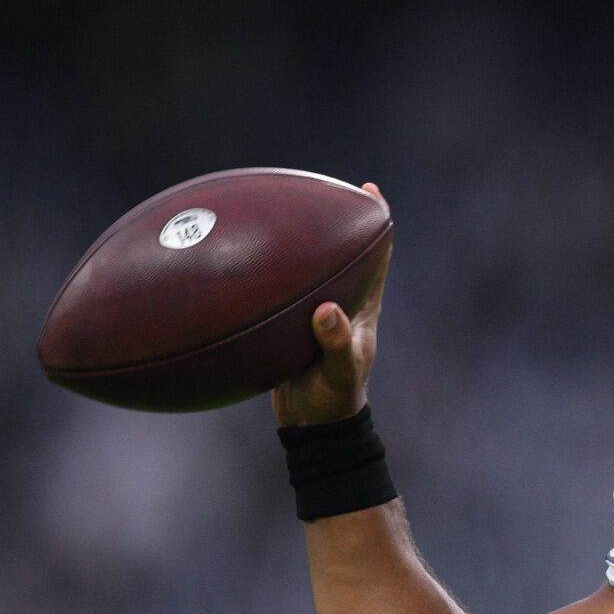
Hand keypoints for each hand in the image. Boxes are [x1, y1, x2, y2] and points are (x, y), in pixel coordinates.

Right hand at [271, 182, 391, 425]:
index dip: (378, 222)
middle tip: (317, 187)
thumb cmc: (335, 400)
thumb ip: (336, 343)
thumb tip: (327, 311)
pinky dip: (264, 274)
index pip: (377, 256)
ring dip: (295, 244)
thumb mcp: (338, 374)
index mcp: (362, 307)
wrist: (314, 426)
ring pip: (309, 268)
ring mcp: (315, 313)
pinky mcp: (290, 325)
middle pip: (342, 252)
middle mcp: (342, 302)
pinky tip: (235, 262)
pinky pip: (279, 290)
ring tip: (271, 212)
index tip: (370, 191)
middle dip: (333, 220)